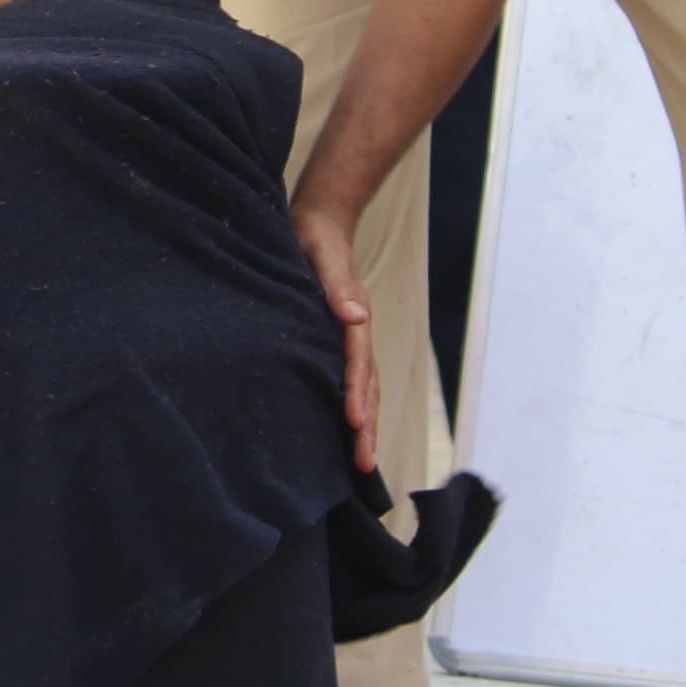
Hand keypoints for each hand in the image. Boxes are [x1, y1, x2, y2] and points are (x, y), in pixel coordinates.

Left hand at [289, 196, 379, 473]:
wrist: (318, 222)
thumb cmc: (317, 238)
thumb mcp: (322, 254)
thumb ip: (337, 284)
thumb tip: (356, 315)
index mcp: (353, 316)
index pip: (358, 361)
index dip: (356, 391)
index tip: (354, 422)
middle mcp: (355, 333)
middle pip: (368, 385)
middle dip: (368, 425)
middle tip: (365, 463)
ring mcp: (347, 340)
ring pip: (364, 389)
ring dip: (365, 425)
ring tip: (362, 463)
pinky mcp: (334, 342)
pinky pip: (348, 381)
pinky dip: (352, 408)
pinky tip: (344, 433)